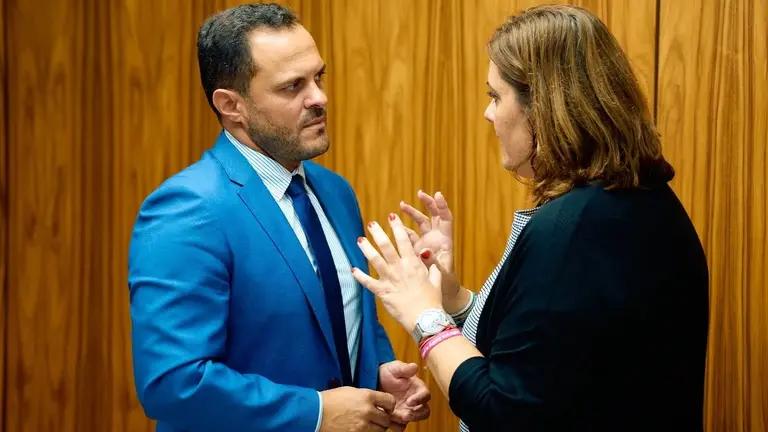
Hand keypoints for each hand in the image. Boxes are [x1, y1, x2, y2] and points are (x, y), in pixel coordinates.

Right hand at [319, 387, 395, 431]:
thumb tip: (376, 402)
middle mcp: (367, 410)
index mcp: (367, 396)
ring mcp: (362, 425)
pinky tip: (362, 430)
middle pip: (386, 418)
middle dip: (383, 419)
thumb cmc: (330, 400)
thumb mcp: (350, 391)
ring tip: (369, 425)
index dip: (389, 405)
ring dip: (377, 428)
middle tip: (377, 418)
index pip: (390, 401)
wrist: (316, 412)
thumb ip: (366, 396)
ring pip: (380, 430)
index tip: (386, 407)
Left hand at [353, 213, 442, 332]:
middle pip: (387, 246)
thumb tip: (430, 257)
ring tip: (360, 240)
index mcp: (414, 264)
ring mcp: (390, 279)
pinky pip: (368, 283)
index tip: (392, 216)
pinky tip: (352, 270)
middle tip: (371, 224)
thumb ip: (432, 267)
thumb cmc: (432, 301)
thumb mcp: (436, 281)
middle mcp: (400, 268)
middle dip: (378, 233)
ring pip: (375, 260)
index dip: (397, 227)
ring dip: (366, 249)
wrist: (425, 318)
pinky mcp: (383, 292)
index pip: (404, 240)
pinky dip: (359, 276)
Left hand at [378, 361, 430, 426]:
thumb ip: (404, 368)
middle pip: (424, 411)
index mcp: (417, 388)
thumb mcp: (394, 368)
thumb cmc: (387, 373)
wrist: (373, 381)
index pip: (426, 395)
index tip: (410, 402)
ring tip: (394, 417)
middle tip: (405, 415)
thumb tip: (414, 367)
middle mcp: (415, 401)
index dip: (420, 399)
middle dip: (416, 415)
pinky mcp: (398, 417)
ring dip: (406, 420)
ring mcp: (407, 410)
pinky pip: (401, 425)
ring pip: (414, 419)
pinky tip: (388, 420)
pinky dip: (396, 425)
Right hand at [400, 191, 460, 299]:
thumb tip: (424, 251)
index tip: (437, 195)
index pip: (445, 219)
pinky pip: (410, 235)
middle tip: (419, 194)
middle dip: (427, 204)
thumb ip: (432, 262)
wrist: (443, 293)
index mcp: (445, 242)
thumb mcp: (441, 274)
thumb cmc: (446, 284)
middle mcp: (436, 239)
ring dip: (412, 214)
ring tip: (401, 206)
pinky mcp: (417, 249)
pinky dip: (403, 229)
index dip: (442, 206)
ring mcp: (426, 243)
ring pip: (420, 223)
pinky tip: (394, 225)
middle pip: (433, 216)